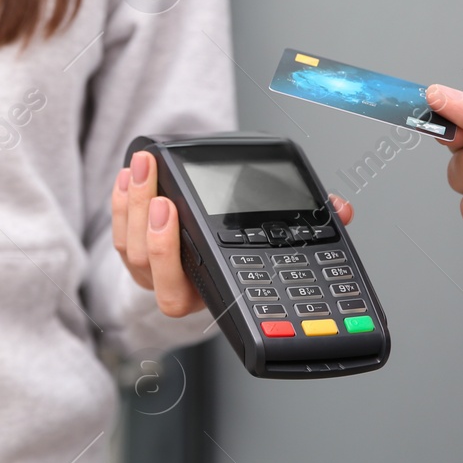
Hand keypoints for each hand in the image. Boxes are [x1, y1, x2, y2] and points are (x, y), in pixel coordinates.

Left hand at [113, 150, 353, 316]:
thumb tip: (342, 209)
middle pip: (149, 265)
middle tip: (158, 189)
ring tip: (142, 171)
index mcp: (209, 292)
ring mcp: (150, 273)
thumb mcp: (278, 246)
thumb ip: (310, 227)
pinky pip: (120, 233)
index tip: (176, 217)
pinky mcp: (135, 253)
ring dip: (132, 207)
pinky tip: (127, 177)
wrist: (210, 270)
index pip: (185, 290)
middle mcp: (174, 287)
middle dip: (151, 226)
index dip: (171, 258)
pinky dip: (121, 204)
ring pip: (131, 249)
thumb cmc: (244, 256)